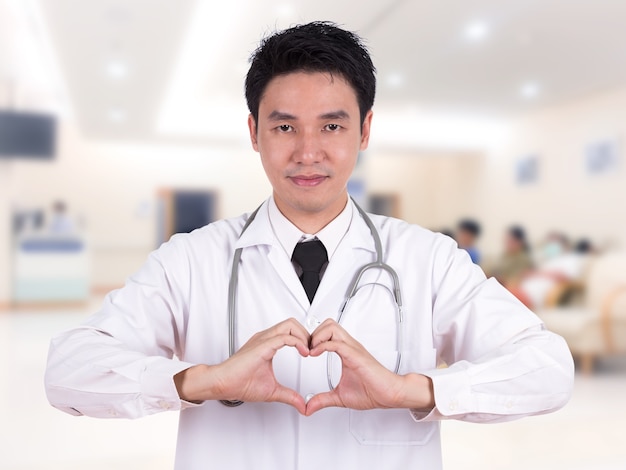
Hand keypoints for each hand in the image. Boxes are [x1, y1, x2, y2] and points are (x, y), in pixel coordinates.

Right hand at [175, 318, 309, 413]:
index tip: (311, 353)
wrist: (222, 384)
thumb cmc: (239, 383)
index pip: (290, 331)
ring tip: (309, 350)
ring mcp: (263, 340)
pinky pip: (284, 337)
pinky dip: (297, 342)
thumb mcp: (272, 391)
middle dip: (307, 334)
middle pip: (292, 323)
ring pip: (290, 325)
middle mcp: (266, 338)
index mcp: (267, 344)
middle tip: (313, 349)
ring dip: (304, 336)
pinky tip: (303, 352)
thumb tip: (302, 405)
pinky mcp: (262, 345)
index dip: (304, 339)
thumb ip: (289, 396)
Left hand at [305, 319, 433, 415]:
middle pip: (328, 324)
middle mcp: (349, 346)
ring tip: (311, 350)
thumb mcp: (340, 397)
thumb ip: (323, 400)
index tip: (305, 352)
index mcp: (346, 351)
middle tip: (306, 349)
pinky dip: (322, 345)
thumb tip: (309, 407)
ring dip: (317, 336)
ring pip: (331, 327)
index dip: (312, 339)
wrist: (390, 394)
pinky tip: (315, 354)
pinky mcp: (356, 355)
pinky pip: (336, 343)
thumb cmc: (373, 392)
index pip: (326, 332)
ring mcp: (353, 349)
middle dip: (313, 333)